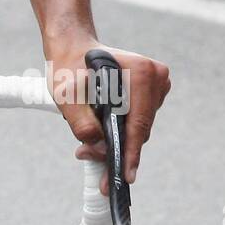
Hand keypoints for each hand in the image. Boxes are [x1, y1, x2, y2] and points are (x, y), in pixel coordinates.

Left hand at [43, 33, 170, 193]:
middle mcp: (155, 75)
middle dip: (119, 149)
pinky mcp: (153, 91)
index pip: (138, 123)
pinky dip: (123, 129)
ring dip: (119, 139)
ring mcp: (157, 83)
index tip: (126, 176)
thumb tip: (99, 148)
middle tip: (92, 163)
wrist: (73, 48)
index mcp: (139, 71)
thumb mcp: (66, 94)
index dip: (130, 153)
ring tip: (91, 146)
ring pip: (140, 127)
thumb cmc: (68, 67)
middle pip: (140, 128)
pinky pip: (139, 120)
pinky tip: (104, 130)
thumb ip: (81, 123)